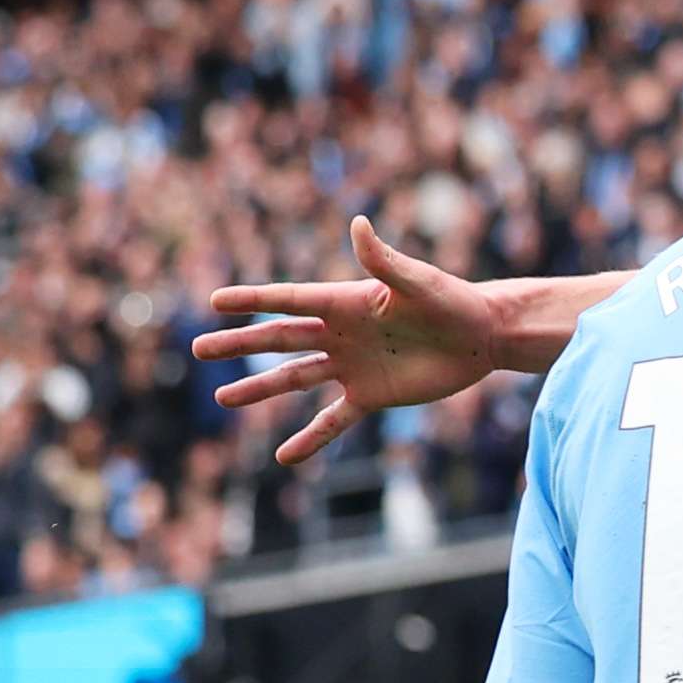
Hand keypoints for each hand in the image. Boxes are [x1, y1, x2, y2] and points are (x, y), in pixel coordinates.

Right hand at [193, 215, 500, 463]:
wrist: (482, 336)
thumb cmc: (452, 300)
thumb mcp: (417, 282)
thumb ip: (384, 261)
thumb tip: (358, 225)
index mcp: (346, 302)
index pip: (289, 301)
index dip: (253, 302)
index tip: (215, 302)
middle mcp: (341, 334)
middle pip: (280, 339)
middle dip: (240, 344)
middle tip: (200, 350)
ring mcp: (352, 366)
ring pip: (296, 378)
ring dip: (260, 390)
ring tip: (224, 399)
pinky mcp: (371, 396)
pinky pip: (333, 420)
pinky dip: (310, 439)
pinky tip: (285, 457)